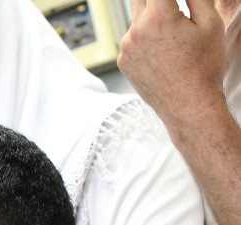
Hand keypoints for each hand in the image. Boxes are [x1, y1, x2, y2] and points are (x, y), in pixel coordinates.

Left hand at [118, 0, 227, 129]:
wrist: (188, 106)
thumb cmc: (203, 69)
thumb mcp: (210, 23)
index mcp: (158, 18)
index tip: (170, 2)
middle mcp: (135, 31)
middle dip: (156, 1)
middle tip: (169, 10)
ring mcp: (126, 48)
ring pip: (136, 21)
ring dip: (151, 20)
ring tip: (172, 38)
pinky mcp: (122, 62)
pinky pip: (132, 42)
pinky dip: (144, 40)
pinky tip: (163, 54)